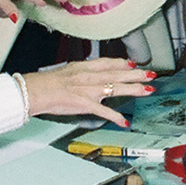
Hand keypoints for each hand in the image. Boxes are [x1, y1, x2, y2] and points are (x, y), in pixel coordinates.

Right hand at [23, 58, 154, 125]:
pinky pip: (104, 111)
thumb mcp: (66, 71)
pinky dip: (116, 117)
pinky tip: (125, 122)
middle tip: (151, 74)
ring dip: (134, 89)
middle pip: (117, 73)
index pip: (107, 63)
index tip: (133, 64)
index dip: (122, 63)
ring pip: (116, 87)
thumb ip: (80, 72)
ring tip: (148, 90)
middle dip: (136, 74)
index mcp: (83, 67)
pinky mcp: (85, 104)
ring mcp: (89, 90)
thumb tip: (88, 74)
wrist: (34, 90)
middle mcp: (89, 76)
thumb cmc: (46, 83)